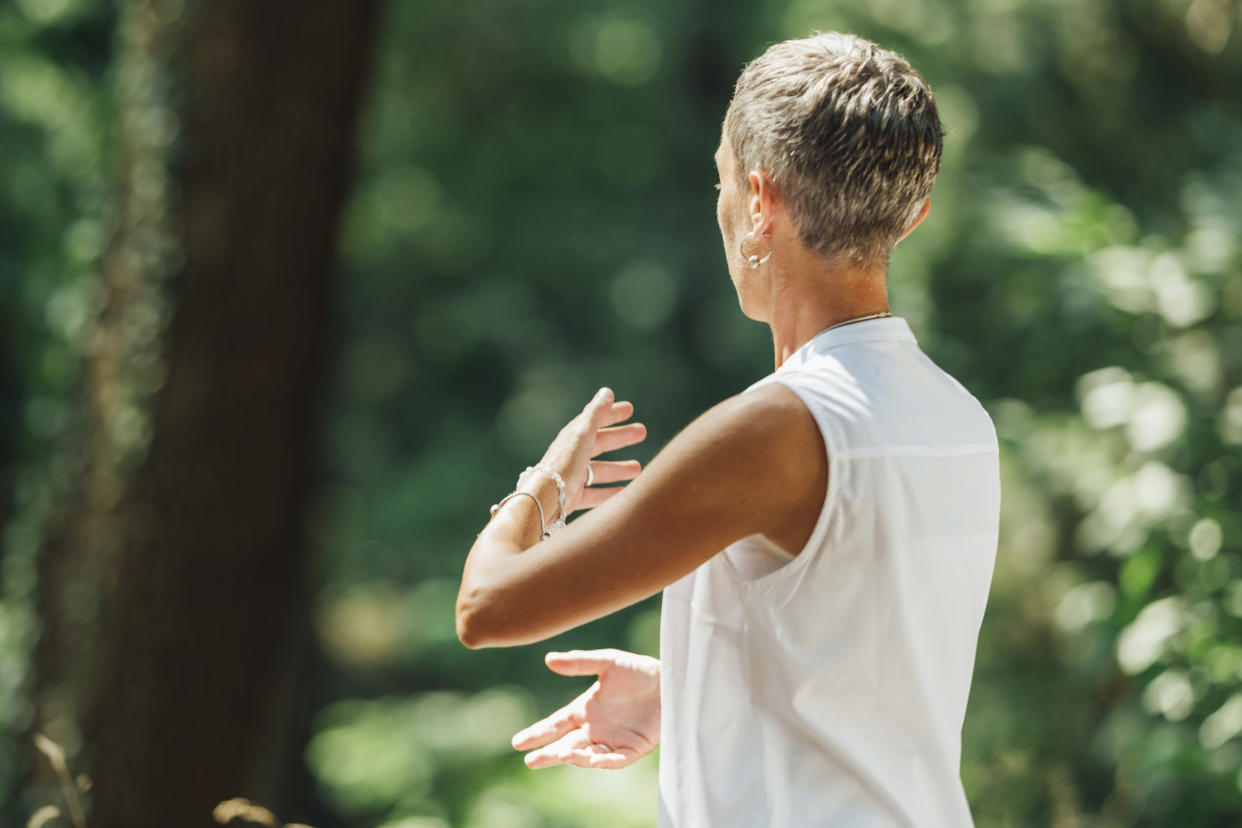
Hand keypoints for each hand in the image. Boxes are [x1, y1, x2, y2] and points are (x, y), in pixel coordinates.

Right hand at [511, 649, 660, 769]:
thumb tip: (548, 659)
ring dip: (574, 757)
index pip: (555, 724)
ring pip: (587, 755)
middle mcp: (594, 728)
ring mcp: (612, 741)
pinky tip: (592, 760)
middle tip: (531, 761)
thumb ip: (579, 662)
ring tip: (561, 755)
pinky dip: (603, 761)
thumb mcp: (607, 661)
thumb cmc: (638, 671)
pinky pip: (615, 760)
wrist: (670, 681)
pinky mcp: (632, 749)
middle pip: (566, 745)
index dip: (538, 733)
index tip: (518, 742)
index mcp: (584, 710)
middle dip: (549, 753)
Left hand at [538, 388, 645, 514]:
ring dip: (618, 467)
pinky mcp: (573, 497)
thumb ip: (596, 415)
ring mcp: (572, 477)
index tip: (630, 409)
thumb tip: (607, 392)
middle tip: (642, 432)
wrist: (544, 499)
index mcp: (573, 438)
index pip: (594, 421)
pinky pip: (595, 493)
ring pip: (599, 470)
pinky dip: (610, 492)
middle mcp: (572, 456)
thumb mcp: (582, 436)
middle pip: (600, 443)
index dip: (611, 413)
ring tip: (638, 468)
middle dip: (620, 438)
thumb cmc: (564, 465)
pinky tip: (624, 491)